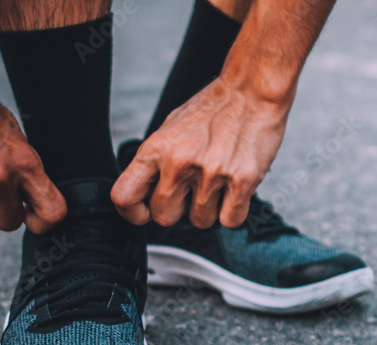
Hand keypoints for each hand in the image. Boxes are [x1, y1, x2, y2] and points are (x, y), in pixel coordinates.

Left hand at [112, 78, 289, 228]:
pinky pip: (230, 221)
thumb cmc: (213, 110)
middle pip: (164, 217)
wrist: (252, 90)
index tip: (146, 212)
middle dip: (179, 211)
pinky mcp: (242, 180)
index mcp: (156, 148)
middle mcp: (179, 161)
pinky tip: (235, 189)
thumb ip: (156, 163)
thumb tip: (146, 195)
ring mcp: (211, 172)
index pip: (124, 197)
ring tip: (219, 182)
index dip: (133, 213)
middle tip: (192, 192)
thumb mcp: (171, 130)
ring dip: (210, 209)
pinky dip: (234, 211)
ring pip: (200, 222)